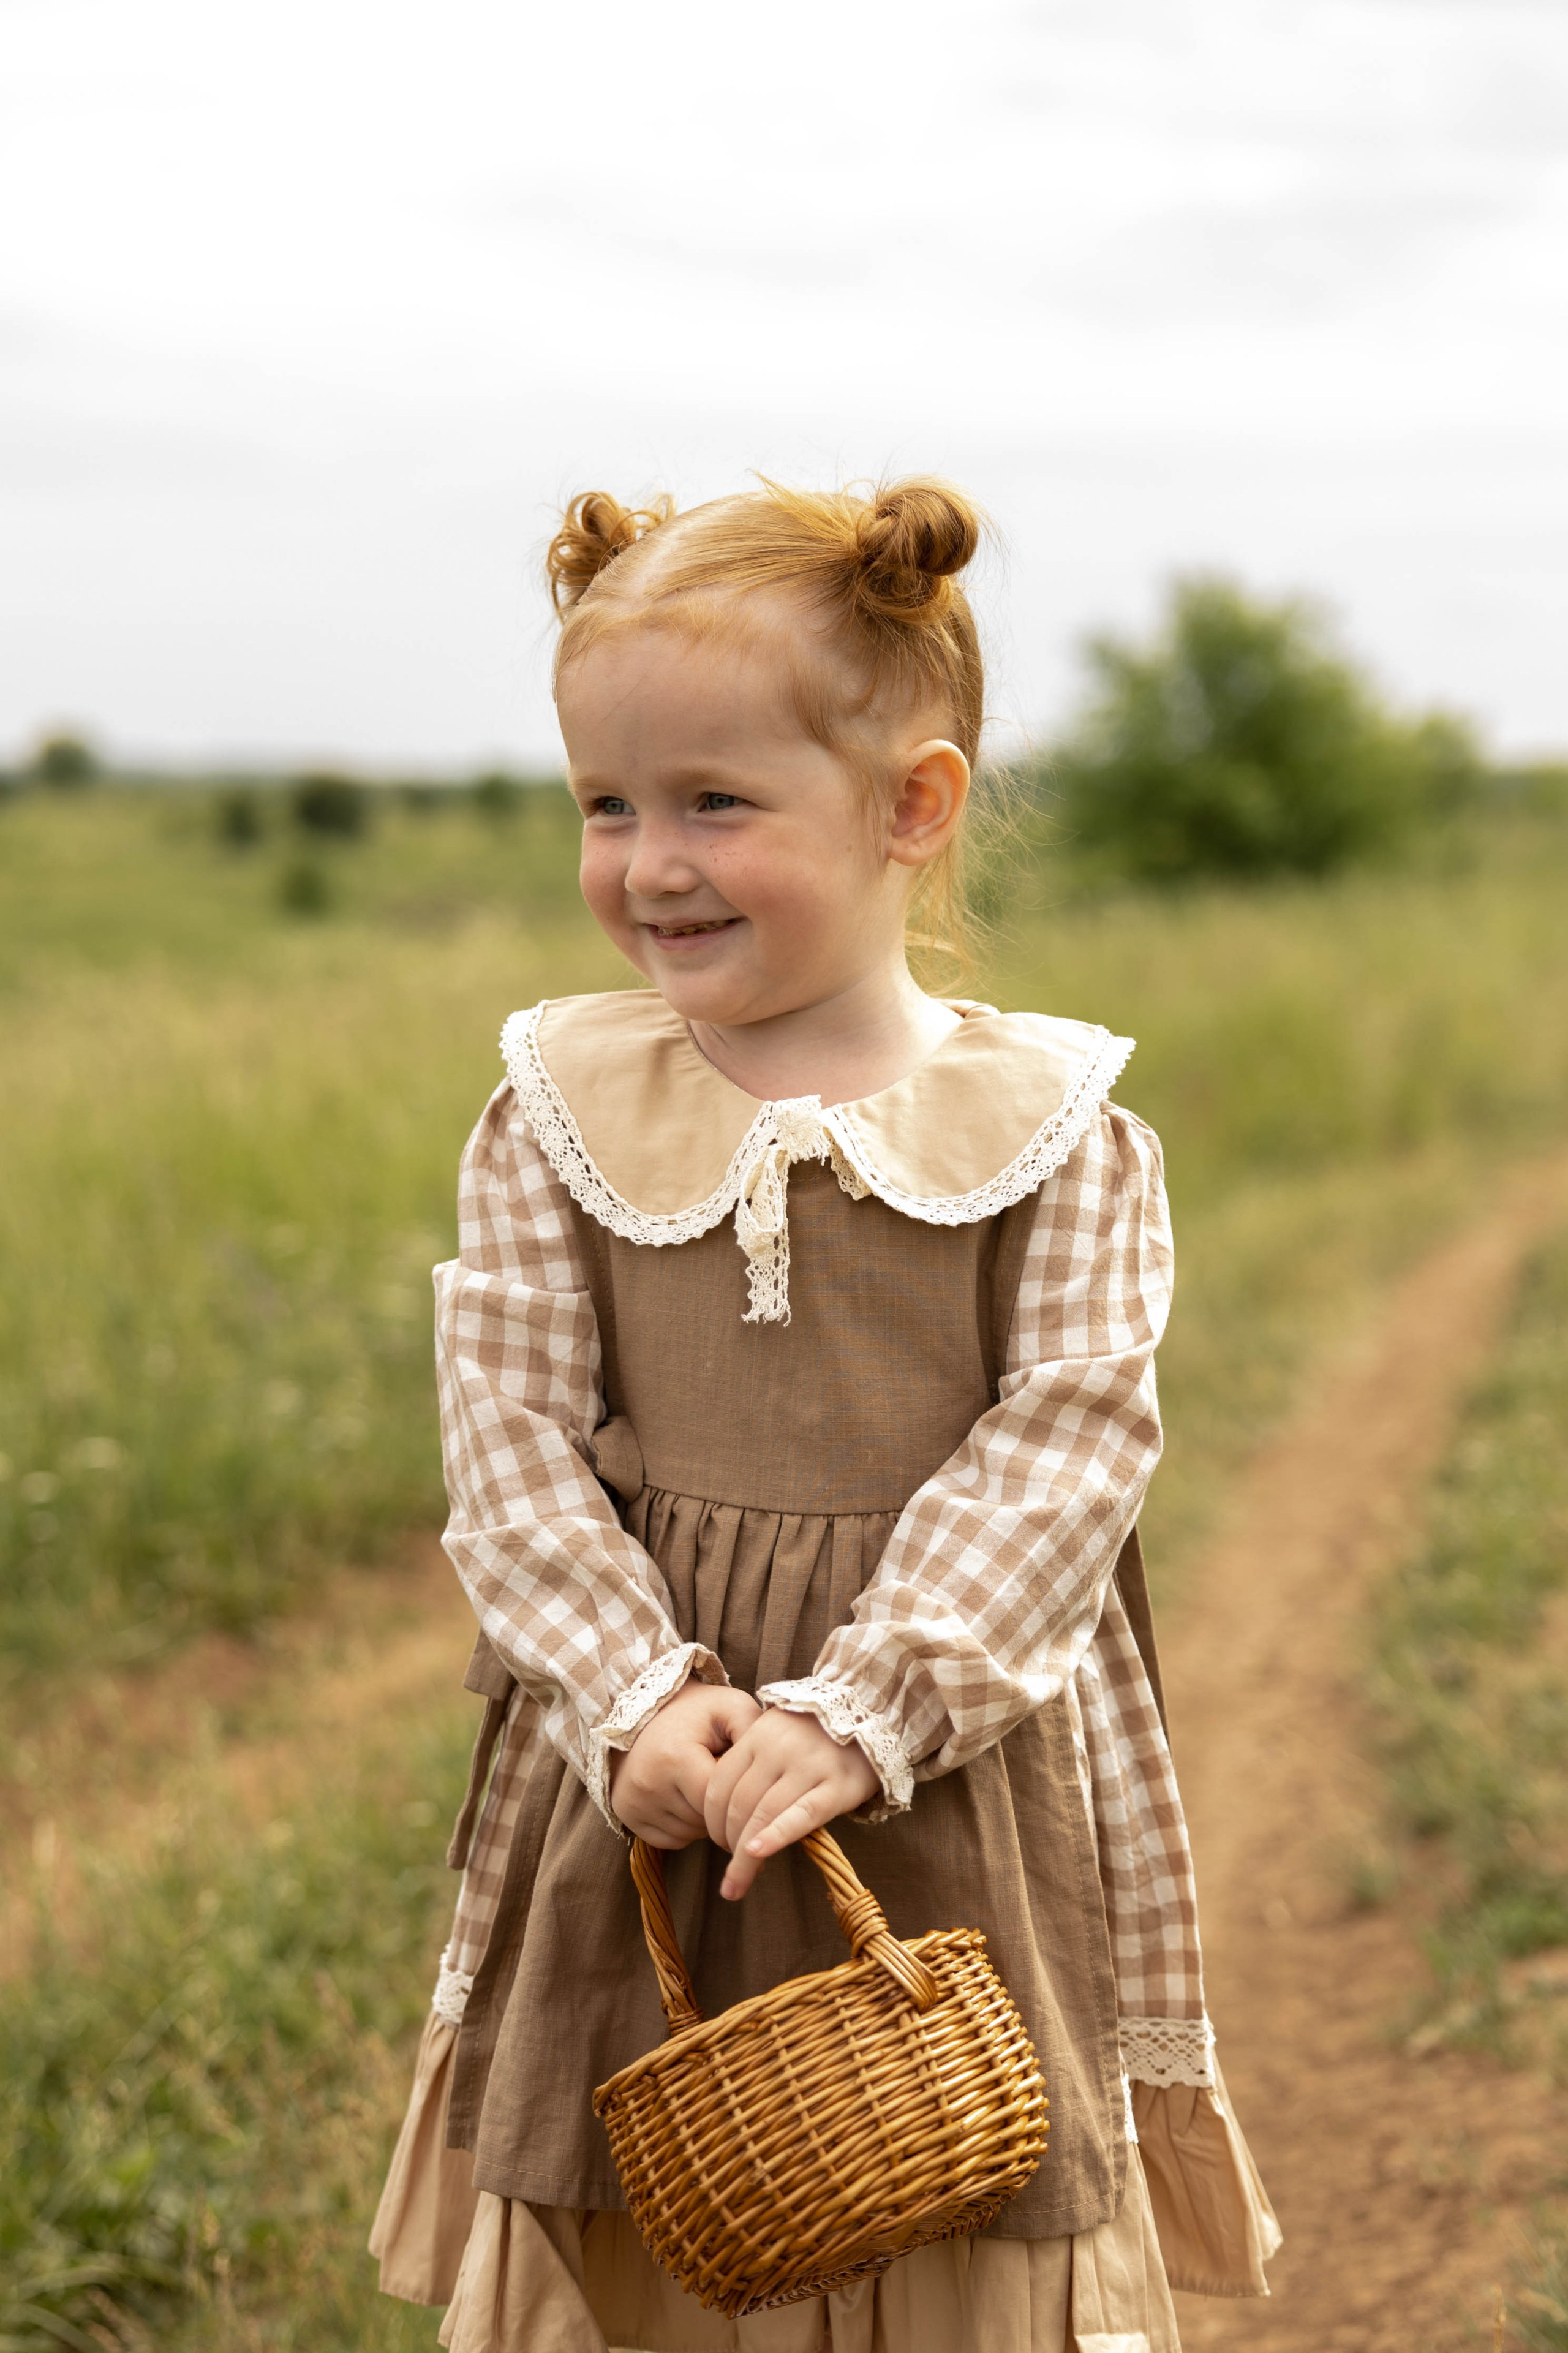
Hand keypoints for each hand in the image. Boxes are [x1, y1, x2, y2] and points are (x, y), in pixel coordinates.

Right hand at [609, 1681, 761, 1848]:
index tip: (754, 1792)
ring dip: (707, 1821)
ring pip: (690, 1834)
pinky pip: (670, 1840)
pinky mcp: (627, 1814)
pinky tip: (689, 1800)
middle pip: (706, 1821)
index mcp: (675, 1759)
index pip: (719, 1802)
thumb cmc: (696, 1710)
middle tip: (731, 1786)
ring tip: (708, 1788)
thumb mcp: (730, 1708)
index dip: (741, 1801)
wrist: (645, 1709)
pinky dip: (686, 1827)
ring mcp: (635, 1803)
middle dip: (725, 1809)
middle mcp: (649, 1785)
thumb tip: (776, 1772)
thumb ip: (755, 1733)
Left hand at [703, 1709, 880, 1898]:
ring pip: (763, 1815)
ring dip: (743, 1857)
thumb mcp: (774, 1734)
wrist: (869, 1714)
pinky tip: (756, 1855)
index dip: (711, 1820)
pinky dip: (775, 1837)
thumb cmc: (813, 1734)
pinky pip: (800, 1816)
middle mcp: (778, 1748)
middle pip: (738, 1804)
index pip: (718, 1784)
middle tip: (729, 1869)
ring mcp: (808, 1766)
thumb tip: (725, 1819)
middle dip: (726, 1842)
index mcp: (757, 1735)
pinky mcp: (836, 1787)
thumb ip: (751, 1766)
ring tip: (736, 1884)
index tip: (716, 1841)